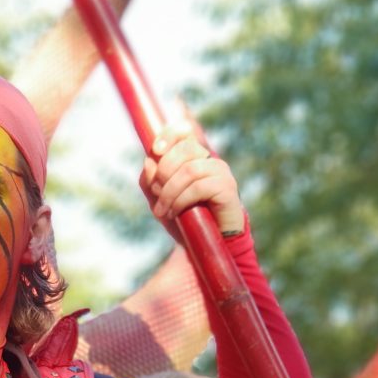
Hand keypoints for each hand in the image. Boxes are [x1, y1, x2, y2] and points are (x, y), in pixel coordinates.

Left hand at [138, 121, 245, 241]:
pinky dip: (181, 200)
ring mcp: (221, 173)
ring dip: (169, 191)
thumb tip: (149, 161)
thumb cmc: (184, 219)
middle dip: (164, 171)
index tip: (156, 150)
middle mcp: (210, 161)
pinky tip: (175, 213)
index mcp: (195, 158)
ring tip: (162, 211)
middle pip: (186, 149)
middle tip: (155, 194)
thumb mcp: (158, 200)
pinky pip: (199, 187)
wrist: (205, 245)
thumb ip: (149, 181)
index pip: (185, 133)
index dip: (170, 135)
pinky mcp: (228, 189)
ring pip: (190, 170)